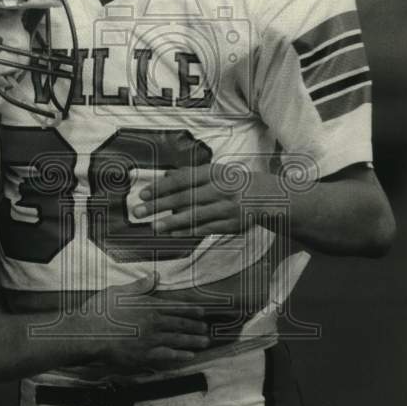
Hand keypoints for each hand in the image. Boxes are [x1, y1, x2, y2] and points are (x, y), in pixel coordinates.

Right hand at [86, 274, 211, 368]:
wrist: (87, 333)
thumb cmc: (100, 310)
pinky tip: (189, 356)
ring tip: (204, 342)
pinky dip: (180, 355)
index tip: (202, 312)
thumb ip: (139, 286)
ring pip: (177, 340)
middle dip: (195, 326)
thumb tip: (155, 276)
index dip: (190, 310)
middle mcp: (153, 322)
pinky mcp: (144, 355)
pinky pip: (167, 355)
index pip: (175, 307)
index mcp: (148, 305)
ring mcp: (150, 340)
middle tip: (206, 328)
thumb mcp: (118, 291)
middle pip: (180, 324)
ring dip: (193, 341)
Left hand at [133, 164, 258, 236]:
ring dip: (171, 222)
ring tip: (153, 226)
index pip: (182, 180)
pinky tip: (172, 233)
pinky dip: (188, 231)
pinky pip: (205, 228)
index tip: (143, 194)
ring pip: (194, 216)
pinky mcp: (231, 224)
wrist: (268, 197)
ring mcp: (226, 208)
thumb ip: (192, 175)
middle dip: (159, 205)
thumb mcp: (216, 172)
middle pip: (184, 198)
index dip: (161, 187)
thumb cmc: (233, 182)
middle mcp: (220, 189)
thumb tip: (165, 177)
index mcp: (214, 173)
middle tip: (138, 211)